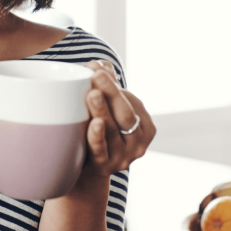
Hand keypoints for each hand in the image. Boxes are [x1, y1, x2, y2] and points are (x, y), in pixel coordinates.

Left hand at [79, 60, 154, 179]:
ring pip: (112, 130)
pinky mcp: (104, 167)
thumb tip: (101, 64)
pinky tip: (94, 123)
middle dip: (110, 92)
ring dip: (102, 110)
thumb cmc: (101, 133)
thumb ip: (107, 88)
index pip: (131, 102)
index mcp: (145, 128)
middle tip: (96, 74)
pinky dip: (97, 136)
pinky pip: (101, 150)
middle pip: (124, 114)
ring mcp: (123, 157)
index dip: (113, 83)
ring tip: (92, 93)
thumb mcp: (109, 111)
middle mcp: (138, 144)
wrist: (85, 167)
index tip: (95, 67)